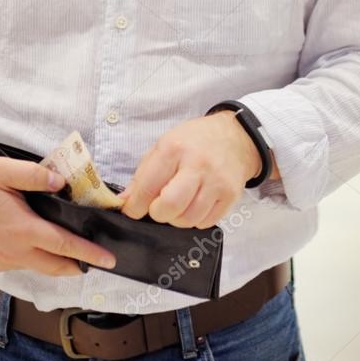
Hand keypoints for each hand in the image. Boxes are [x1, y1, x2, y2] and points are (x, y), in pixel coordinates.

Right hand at [0, 156, 116, 275]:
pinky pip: (18, 264)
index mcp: (20, 229)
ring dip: (54, 261)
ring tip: (68, 249)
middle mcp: (12, 252)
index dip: (88, 254)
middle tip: (95, 259)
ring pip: (36, 266)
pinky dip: (32, 258)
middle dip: (77, 265)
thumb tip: (60, 183)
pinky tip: (33, 242)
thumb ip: (34, 175)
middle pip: (54, 266)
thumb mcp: (1, 169)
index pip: (64, 246)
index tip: (108, 260)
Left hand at [117, 111, 261, 228]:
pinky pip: (206, 222)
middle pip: (170, 205)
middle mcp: (197, 164)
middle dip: (157, 214)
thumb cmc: (193, 141)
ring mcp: (216, 181)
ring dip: (176, 218)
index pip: (148, 186)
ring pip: (188, 219)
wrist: (234, 138)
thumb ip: (143, 174)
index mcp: (174, 149)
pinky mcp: (230, 195)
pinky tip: (194, 204)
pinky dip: (195, 219)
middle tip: (157, 208)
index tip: (132, 210)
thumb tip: (125, 201)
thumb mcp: (164, 145)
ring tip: (177, 205)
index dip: (135, 205)